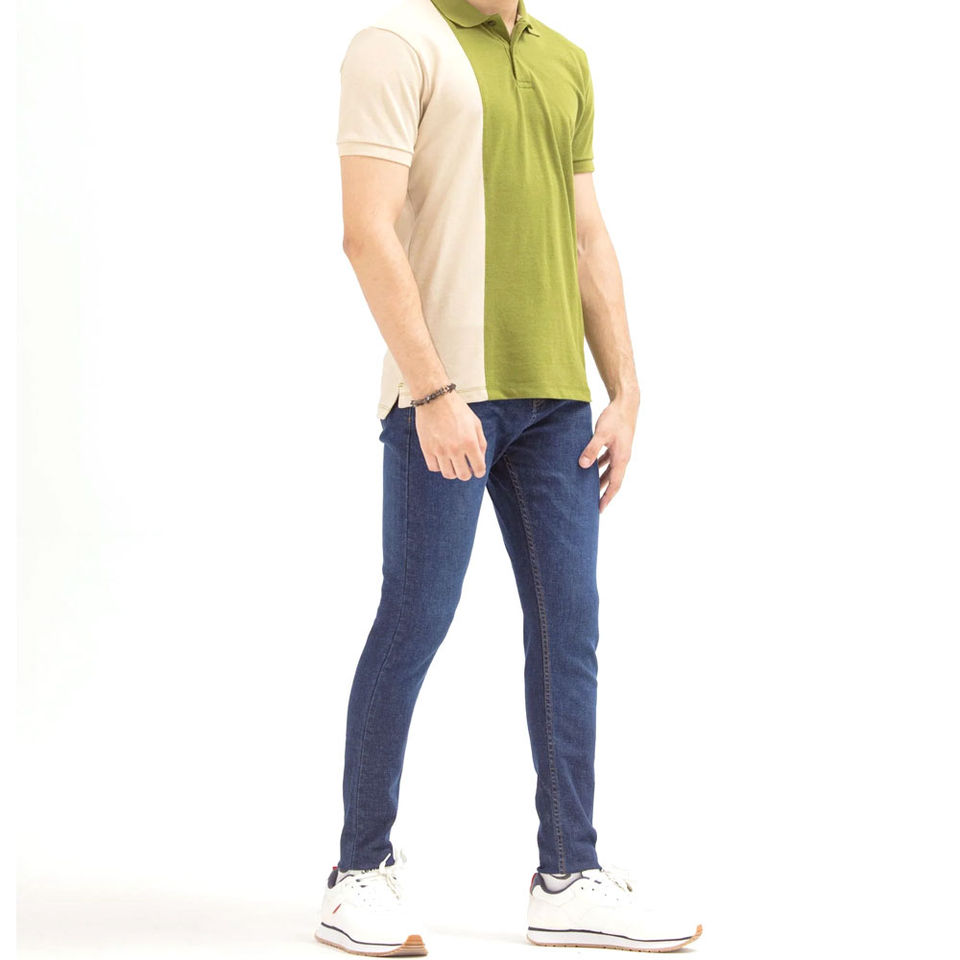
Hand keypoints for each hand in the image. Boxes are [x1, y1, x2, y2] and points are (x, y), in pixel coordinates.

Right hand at [414, 391, 487, 479]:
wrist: (435, 399)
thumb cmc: (457, 409)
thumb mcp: (476, 423)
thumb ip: (481, 443)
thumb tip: (480, 459)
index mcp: (470, 442)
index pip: (478, 468)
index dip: (479, 472)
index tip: (477, 470)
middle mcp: (455, 449)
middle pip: (463, 475)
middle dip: (467, 473)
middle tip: (465, 468)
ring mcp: (440, 450)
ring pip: (448, 474)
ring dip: (453, 472)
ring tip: (453, 464)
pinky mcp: (427, 449)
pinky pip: (434, 468)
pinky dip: (439, 466)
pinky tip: (442, 459)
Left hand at [578, 396, 638, 511]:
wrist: (627, 403)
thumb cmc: (615, 417)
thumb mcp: (601, 433)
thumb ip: (592, 449)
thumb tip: (583, 465)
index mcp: (621, 458)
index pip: (615, 484)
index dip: (607, 497)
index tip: (600, 509)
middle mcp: (623, 457)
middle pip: (613, 480)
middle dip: (604, 493)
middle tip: (594, 505)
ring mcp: (620, 451)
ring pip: (610, 471)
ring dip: (601, 481)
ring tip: (590, 490)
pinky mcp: (617, 445)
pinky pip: (608, 461)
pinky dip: (601, 467)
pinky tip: (591, 468)